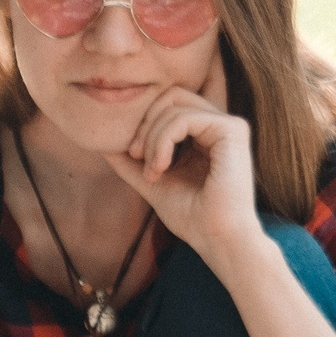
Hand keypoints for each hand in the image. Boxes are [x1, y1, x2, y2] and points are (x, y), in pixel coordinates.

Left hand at [109, 86, 259, 261]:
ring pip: (174, 104)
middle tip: (134, 155)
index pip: (167, 106)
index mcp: (205, 136)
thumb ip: (131, 162)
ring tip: (151, 169)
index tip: (131, 156)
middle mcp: (219, 126)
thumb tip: (102, 142)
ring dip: (151, 136)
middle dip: (144, 123)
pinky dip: (163, 139)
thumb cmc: (192, 218)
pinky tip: (161, 166)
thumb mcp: (152, 182)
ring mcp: (228, 126)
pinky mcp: (232, 131)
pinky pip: (184, 117)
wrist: (218, 240)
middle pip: (170, 96)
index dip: (143, 123)